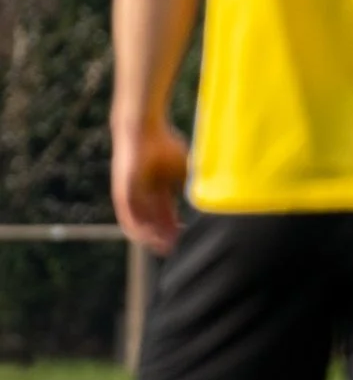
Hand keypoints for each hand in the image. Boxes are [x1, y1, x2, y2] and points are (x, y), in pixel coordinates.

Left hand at [111, 121, 187, 255]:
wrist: (143, 131)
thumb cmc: (165, 145)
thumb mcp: (182, 169)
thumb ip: (189, 185)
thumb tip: (205, 200)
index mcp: (158, 190)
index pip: (167, 215)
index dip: (176, 227)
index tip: (187, 238)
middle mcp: (142, 196)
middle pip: (153, 222)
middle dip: (165, 237)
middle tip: (176, 249)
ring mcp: (130, 197)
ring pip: (139, 224)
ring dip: (151, 238)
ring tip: (164, 247)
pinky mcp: (121, 195)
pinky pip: (128, 218)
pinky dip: (138, 229)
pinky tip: (149, 238)